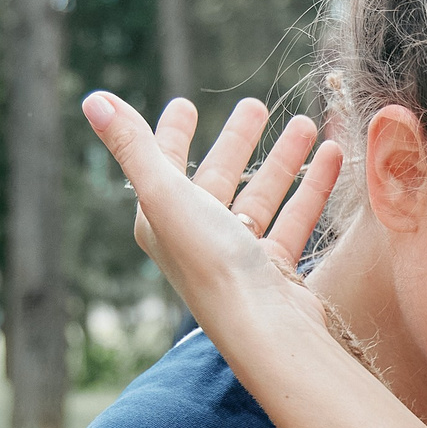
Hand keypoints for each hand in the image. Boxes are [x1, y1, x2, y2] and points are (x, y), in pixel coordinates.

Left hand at [81, 91, 343, 337]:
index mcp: (162, 220)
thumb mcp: (165, 195)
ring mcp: (238, 254)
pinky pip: (295, 217)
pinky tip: (332, 156)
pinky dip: (312, 186)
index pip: (163, 166)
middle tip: (256, 106)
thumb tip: (94, 100)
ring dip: (283, 159)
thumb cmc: (210, 263)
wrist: (263, 327)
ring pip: (261, 195)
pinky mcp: (275, 268)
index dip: (172, 134)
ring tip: (306, 123)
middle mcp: (196, 238)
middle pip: (217, 178)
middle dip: (236, 141)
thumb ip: (133, 147)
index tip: (185, 106)